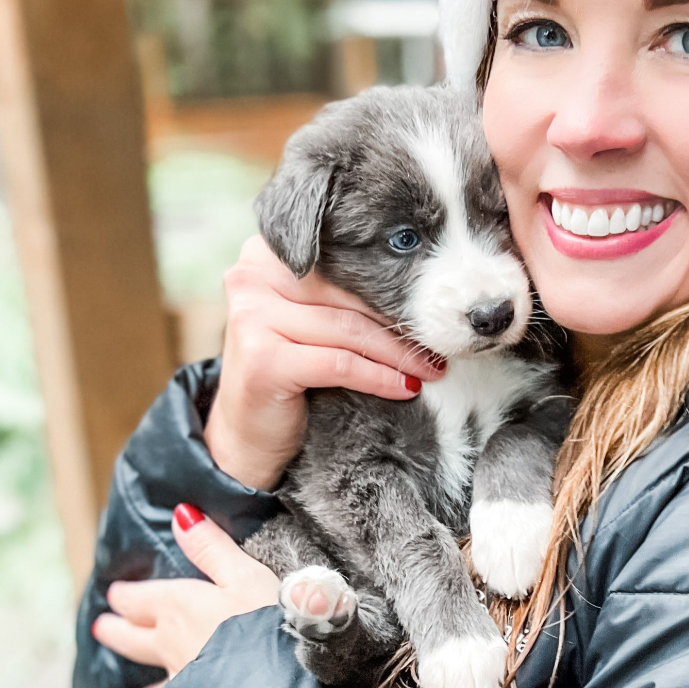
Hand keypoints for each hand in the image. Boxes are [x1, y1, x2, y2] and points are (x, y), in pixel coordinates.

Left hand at [92, 506, 279, 687]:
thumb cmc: (264, 627)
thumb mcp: (245, 576)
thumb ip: (211, 548)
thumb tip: (181, 516)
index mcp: (178, 607)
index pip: (139, 599)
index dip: (126, 594)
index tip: (116, 594)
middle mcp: (169, 644)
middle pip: (132, 636)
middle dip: (117, 628)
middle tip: (102, 627)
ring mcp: (179, 680)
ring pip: (150, 672)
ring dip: (139, 668)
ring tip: (131, 678)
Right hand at [205, 234, 445, 490]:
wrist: (247, 433)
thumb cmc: (288, 371)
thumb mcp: (310, 321)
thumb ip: (340, 293)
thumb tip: (422, 285)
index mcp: (265, 254)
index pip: (340, 259)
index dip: (388, 283)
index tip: (432, 302)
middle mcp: (252, 277)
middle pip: (346, 293)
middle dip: (400, 319)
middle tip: (441, 341)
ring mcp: (252, 316)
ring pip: (348, 328)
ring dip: (398, 352)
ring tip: (432, 367)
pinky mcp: (263, 360)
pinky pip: (339, 363)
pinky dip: (379, 376)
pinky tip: (406, 387)